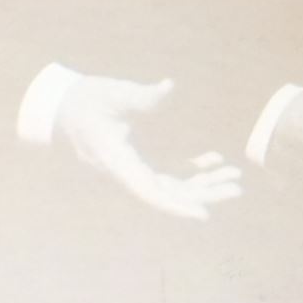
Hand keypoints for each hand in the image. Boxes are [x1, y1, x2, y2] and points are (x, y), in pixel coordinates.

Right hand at [55, 74, 243, 218]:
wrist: (64, 105)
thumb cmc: (86, 98)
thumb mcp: (111, 93)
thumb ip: (139, 96)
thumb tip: (167, 87)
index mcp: (116, 161)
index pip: (148, 191)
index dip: (176, 206)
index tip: (203, 215)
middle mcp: (126, 172)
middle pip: (168, 193)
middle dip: (203, 194)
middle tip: (237, 187)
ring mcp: (134, 168)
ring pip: (172, 185)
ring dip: (203, 183)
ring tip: (235, 176)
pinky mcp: (139, 160)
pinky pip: (169, 173)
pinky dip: (192, 170)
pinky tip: (214, 160)